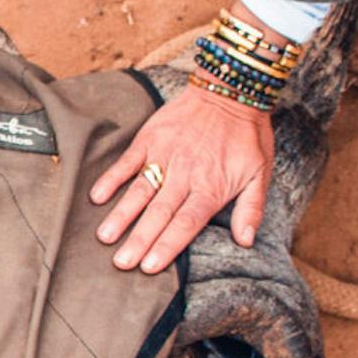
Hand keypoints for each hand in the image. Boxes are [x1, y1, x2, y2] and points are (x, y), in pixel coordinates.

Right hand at [90, 87, 274, 272]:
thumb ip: (252, 209)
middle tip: (121, 263)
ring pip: (140, 191)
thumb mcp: (260, 173)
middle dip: (139, 239)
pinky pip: (128, 161)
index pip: (186, 223)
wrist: (231, 90)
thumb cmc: (247, 135)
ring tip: (105, 237)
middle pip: (159, 213)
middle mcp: (185, 175)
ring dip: (122, 215)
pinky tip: (97, 197)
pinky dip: (112, 178)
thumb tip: (246, 241)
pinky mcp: (151, 139)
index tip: (149, 266)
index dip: (167, 245)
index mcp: (211, 188)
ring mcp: (165, 156)